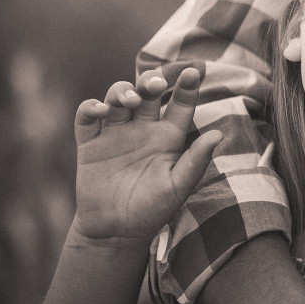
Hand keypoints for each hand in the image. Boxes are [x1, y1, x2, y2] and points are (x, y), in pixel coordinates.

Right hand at [71, 67, 221, 241]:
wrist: (116, 231)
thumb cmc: (152, 209)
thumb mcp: (178, 186)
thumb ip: (196, 161)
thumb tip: (218, 135)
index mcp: (168, 136)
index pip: (180, 104)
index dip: (187, 87)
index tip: (195, 71)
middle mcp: (142, 129)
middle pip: (146, 92)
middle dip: (150, 81)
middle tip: (156, 84)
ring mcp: (115, 134)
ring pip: (117, 97)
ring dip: (122, 91)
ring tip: (129, 101)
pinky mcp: (90, 144)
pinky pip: (87, 117)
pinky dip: (91, 107)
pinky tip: (100, 111)